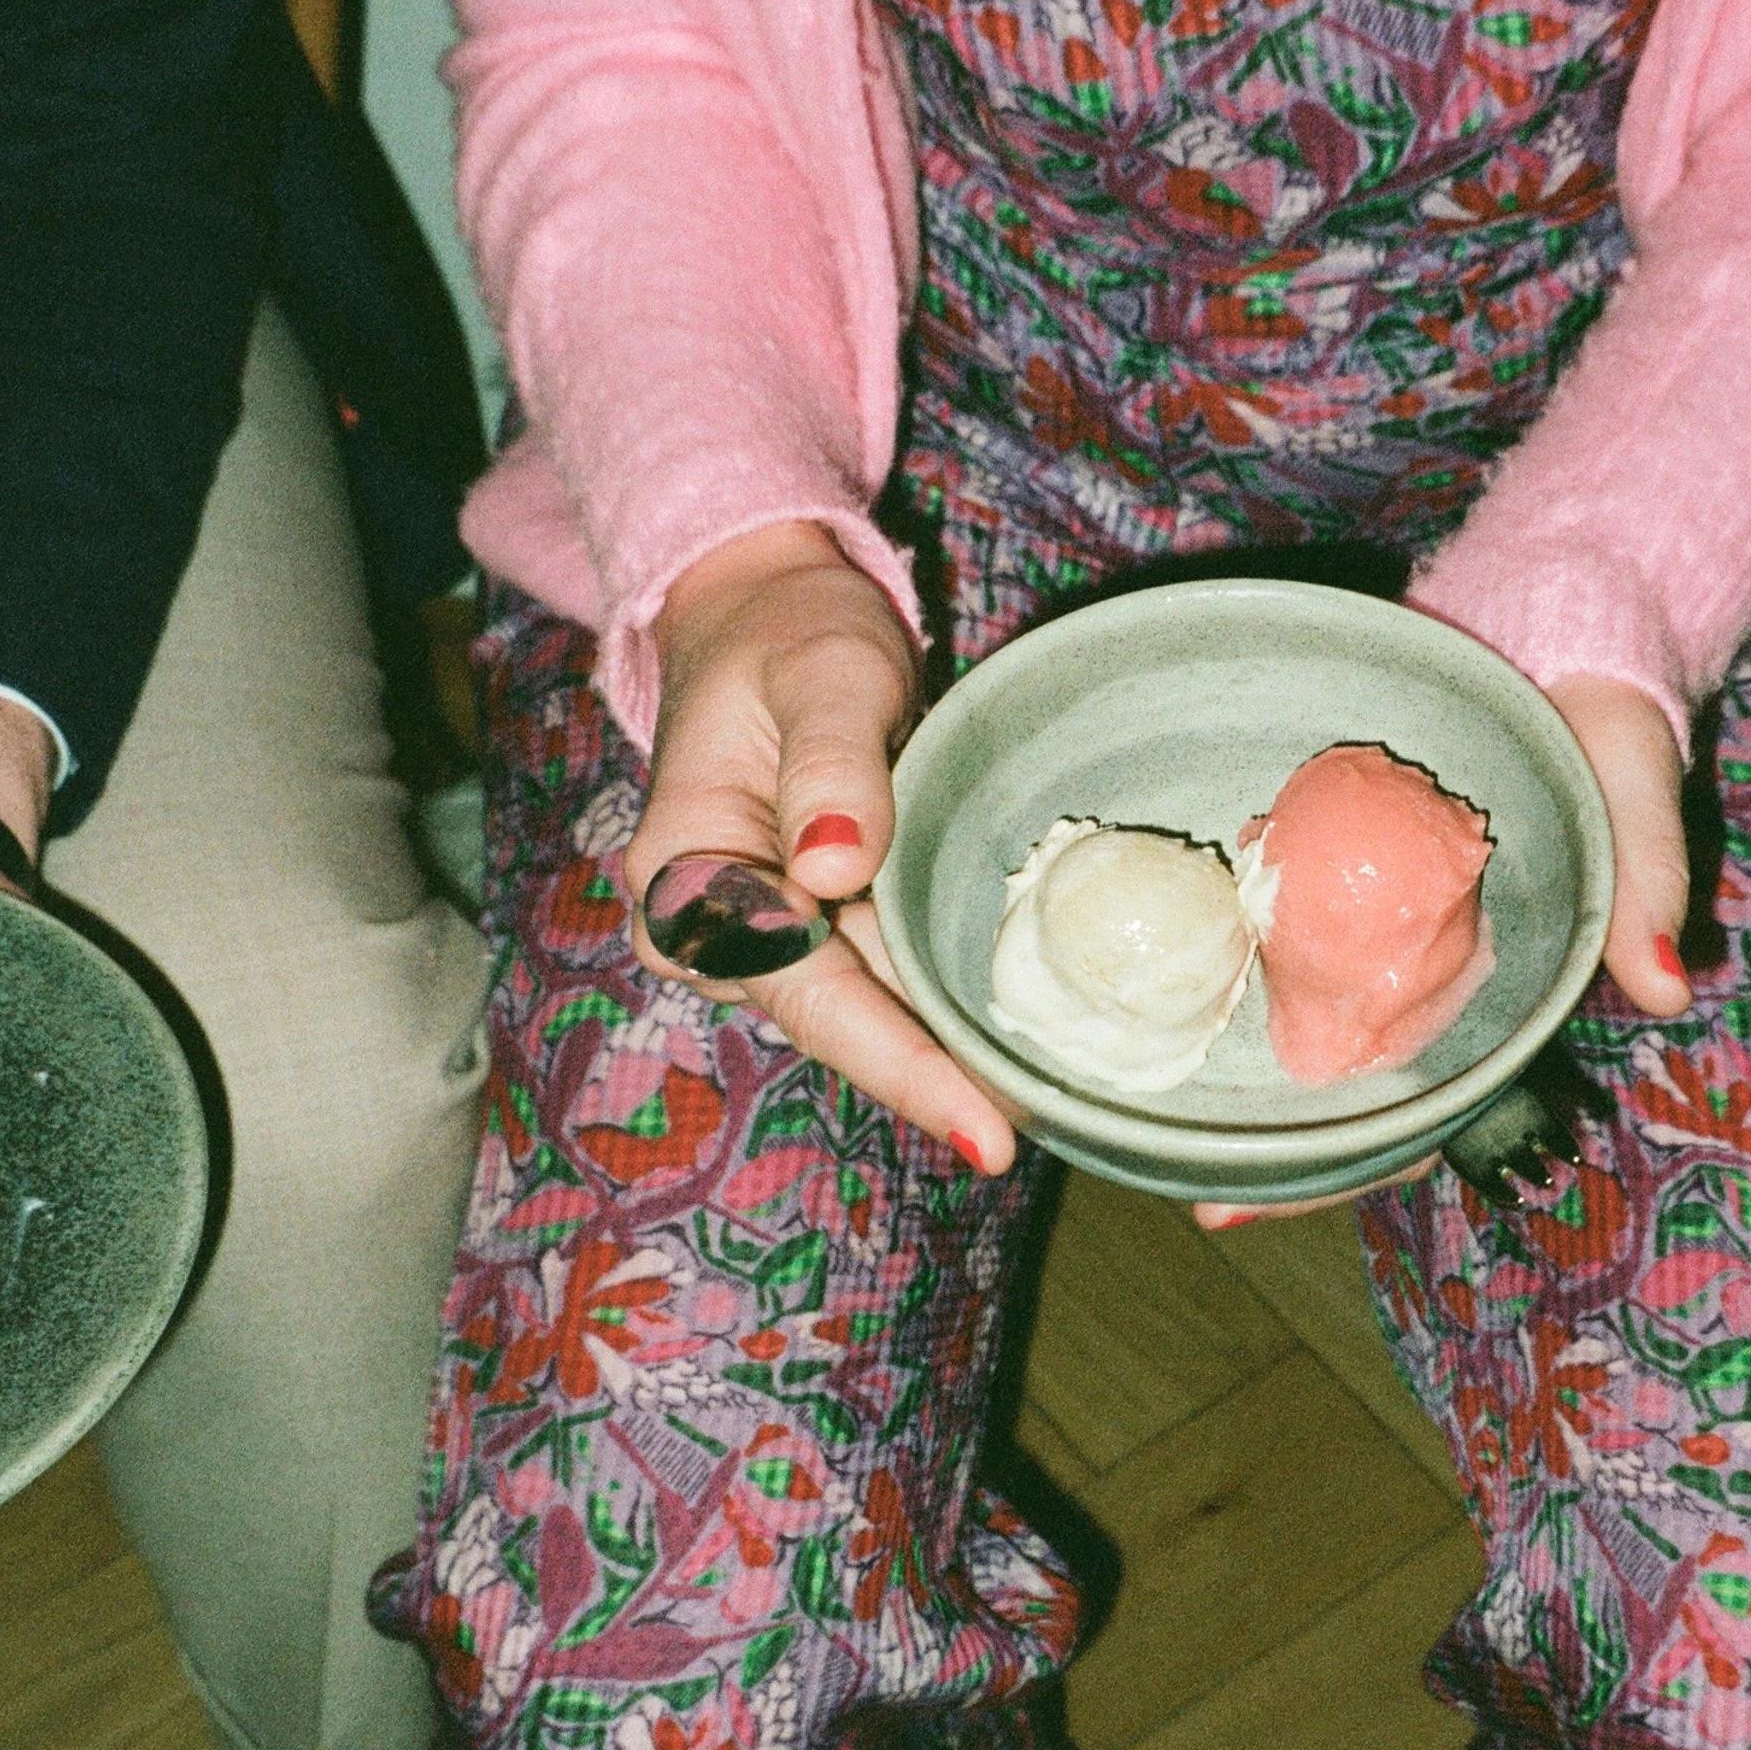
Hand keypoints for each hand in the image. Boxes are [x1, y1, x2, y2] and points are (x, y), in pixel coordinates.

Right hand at [625, 522, 1018, 1173]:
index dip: (901, 1066)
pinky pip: (900, 975)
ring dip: (962, 1053)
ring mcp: (777, 935)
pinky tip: (1038, 1041)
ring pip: (880, 1011)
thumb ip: (831, 767)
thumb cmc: (788, 635)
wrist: (769, 616)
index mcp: (686, 878)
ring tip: (1064, 1104)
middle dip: (946, 1083)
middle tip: (1052, 1133)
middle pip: (848, 1024)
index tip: (986, 1130)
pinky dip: (961, 1001)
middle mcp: (721, 930)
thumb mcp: (822, 675)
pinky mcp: (829, 925)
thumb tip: (832, 867)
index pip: (808, 993)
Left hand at [1193, 669, 1689, 1231]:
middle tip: (1183, 1185)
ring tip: (1139, 1101)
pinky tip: (1145, 959)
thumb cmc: (1604, 714)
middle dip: (1266, 1144)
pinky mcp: (1320, 849)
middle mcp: (1416, 969)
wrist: (1555, 618)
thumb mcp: (1632, 791)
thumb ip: (1650, 880)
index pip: (1414, 1110)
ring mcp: (1360, 912)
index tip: (1243, 1203)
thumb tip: (1663, 991)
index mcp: (1488, 991)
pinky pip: (1263, 910)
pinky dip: (1218, 941)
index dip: (1342, 1165)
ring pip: (1290, 1008)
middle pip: (1336, 1086)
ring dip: (1226, 1054)